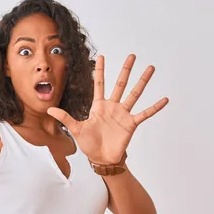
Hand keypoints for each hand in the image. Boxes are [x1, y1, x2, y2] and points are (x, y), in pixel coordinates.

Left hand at [47, 54, 168, 163]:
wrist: (101, 158)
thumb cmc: (89, 144)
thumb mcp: (76, 129)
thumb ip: (65, 117)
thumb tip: (49, 109)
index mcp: (98, 106)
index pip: (99, 84)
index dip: (100, 70)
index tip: (102, 56)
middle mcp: (112, 106)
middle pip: (120, 84)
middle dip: (126, 70)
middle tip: (132, 55)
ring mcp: (123, 114)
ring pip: (135, 94)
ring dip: (142, 81)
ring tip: (150, 68)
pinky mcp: (131, 124)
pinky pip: (145, 113)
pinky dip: (155, 107)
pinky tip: (164, 99)